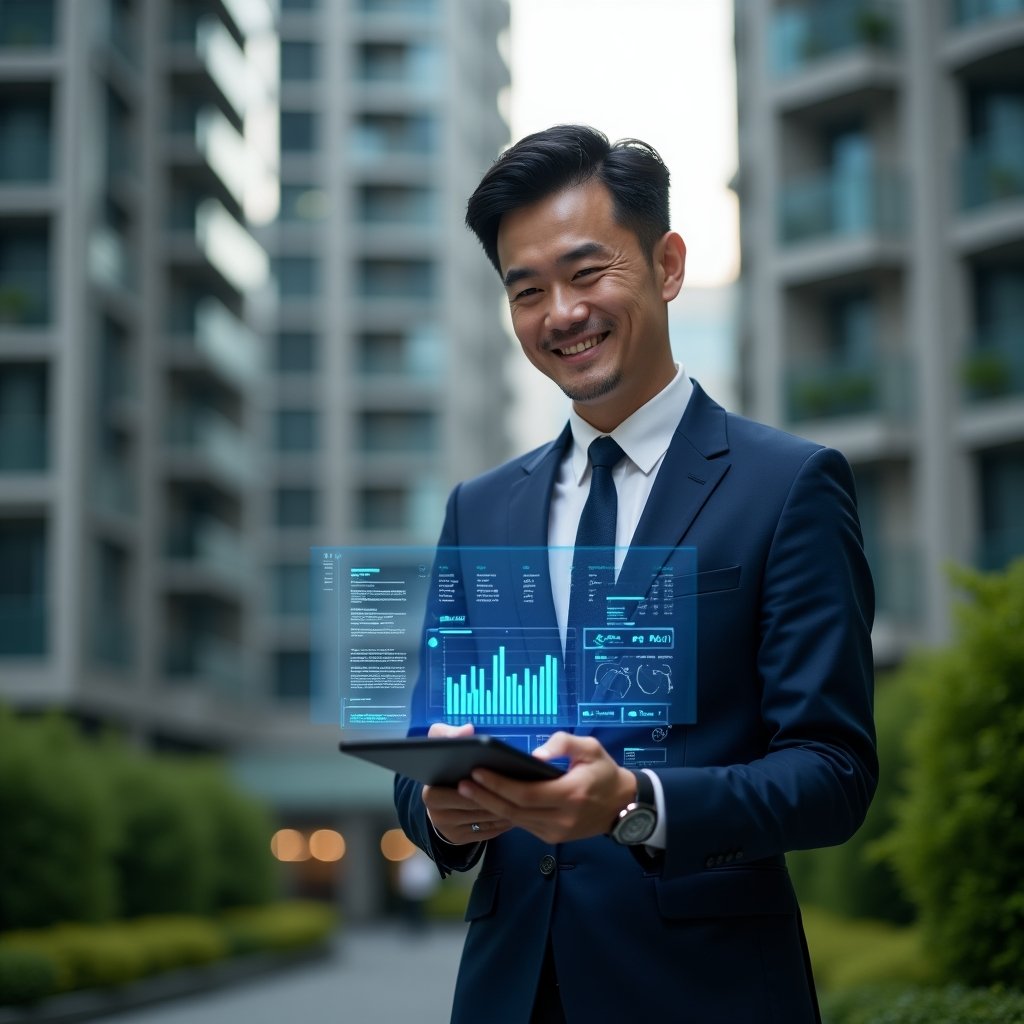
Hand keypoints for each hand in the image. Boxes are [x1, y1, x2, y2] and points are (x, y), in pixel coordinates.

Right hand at [421, 722, 513, 844]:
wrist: (435, 798)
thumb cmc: (443, 768)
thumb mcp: (438, 744)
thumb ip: (448, 734)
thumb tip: (467, 731)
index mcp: (431, 793)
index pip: (463, 791)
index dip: (484, 784)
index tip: (502, 773)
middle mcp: (436, 816)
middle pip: (478, 807)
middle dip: (499, 797)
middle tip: (523, 786)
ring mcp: (449, 831)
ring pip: (486, 820)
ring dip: (506, 809)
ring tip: (525, 797)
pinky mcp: (460, 840)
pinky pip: (488, 831)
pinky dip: (504, 821)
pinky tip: (518, 809)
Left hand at [457, 731, 635, 844]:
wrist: (623, 805)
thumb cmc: (604, 771)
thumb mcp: (590, 748)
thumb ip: (563, 744)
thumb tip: (535, 754)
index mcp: (569, 795)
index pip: (525, 793)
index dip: (498, 784)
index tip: (477, 771)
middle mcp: (560, 819)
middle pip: (514, 810)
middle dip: (485, 796)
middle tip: (461, 783)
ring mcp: (555, 832)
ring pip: (516, 820)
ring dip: (490, 806)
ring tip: (468, 791)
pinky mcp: (552, 837)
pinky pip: (523, 825)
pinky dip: (504, 813)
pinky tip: (488, 801)